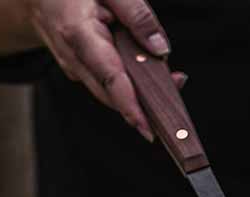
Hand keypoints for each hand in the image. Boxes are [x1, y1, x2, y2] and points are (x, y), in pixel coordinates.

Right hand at [25, 0, 186, 139]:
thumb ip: (137, 15)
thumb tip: (160, 49)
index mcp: (78, 34)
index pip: (110, 78)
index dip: (131, 106)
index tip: (148, 129)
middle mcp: (73, 58)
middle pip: (112, 94)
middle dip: (145, 104)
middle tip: (177, 90)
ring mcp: (73, 68)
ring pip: (110, 92)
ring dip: (139, 94)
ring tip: (169, 81)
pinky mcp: (78, 70)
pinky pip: (106, 83)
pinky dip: (127, 83)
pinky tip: (146, 72)